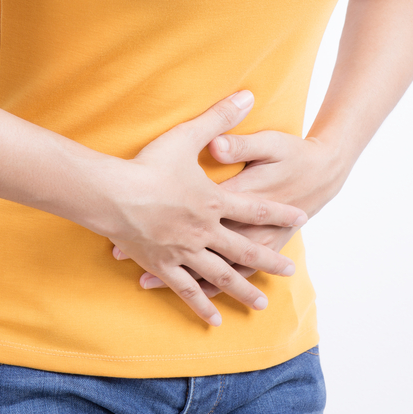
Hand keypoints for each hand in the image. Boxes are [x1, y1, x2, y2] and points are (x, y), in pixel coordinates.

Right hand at [102, 91, 308, 325]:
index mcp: (213, 202)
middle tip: (289, 271)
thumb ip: (219, 118)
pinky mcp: (162, 265)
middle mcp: (204, 232)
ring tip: (260, 302)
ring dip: (242, 288)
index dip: (280, 212)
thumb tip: (247, 95)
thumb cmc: (147, 165)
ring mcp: (184, 252)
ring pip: (220, 274)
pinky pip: (186, 288)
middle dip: (270, 259)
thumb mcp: (186, 136)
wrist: (111, 194)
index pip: (255, 209)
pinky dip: (200, 303)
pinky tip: (213, 318)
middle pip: (244, 248)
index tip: (302, 217)